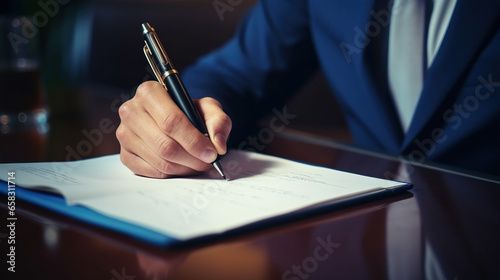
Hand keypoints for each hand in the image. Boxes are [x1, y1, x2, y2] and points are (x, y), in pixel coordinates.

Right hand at [116, 81, 231, 177]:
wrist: (174, 120)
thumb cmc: (190, 112)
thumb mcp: (208, 109)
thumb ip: (219, 122)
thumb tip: (218, 145)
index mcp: (149, 92)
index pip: (171, 121)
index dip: (194, 141)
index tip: (211, 153)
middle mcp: (131, 111)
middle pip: (165, 145)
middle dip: (192, 158)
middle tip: (207, 162)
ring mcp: (124, 134)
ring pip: (160, 161)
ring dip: (184, 167)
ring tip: (197, 163)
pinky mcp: (125, 154)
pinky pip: (151, 172)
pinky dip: (171, 173)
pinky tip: (181, 166)